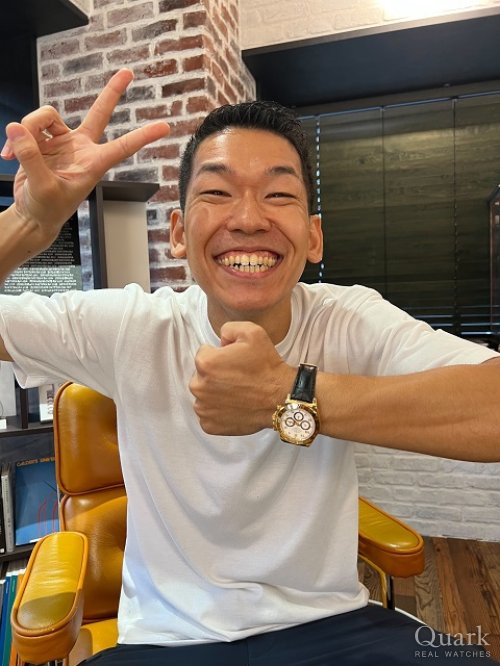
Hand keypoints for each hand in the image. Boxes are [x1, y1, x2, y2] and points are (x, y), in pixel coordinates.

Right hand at [1, 69, 168, 252]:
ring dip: (28, 127)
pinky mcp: (42, 140)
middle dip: (112, 92)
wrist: (32, 212)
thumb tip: (18, 128)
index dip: (143, 136)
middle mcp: (81, 148)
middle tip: (128, 72)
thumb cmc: (47, 208)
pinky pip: (29, 125)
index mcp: (93, 164)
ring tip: (14, 151)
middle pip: (99, 113)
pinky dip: (15, 138)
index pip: (123, 146)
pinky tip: (8, 154)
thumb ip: (32, 157)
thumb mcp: (43, 187)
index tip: (165, 127)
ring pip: (46, 116)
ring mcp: (62, 142)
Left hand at [189, 321, 295, 435]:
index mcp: (205, 363)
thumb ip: (228, 328)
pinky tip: (235, 405)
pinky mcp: (209, 425)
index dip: (221, 354)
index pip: (204, 353)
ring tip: (237, 392)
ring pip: (204, 395)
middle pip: (201, 375)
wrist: (281, 398)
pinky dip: (218, 411)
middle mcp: (199, 387)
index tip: (235, 361)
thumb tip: (220, 341)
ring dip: (215, 392)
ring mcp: (203, 408)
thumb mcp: (251, 331)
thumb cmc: (267, 367)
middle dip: (216, 374)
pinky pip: (208, 414)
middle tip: (238, 377)